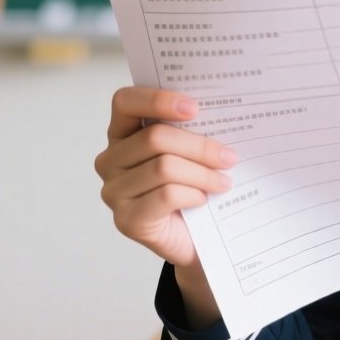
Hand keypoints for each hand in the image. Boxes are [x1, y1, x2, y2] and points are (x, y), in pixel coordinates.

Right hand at [94, 86, 237, 266]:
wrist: (194, 239)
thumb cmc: (191, 186)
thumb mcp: (190, 152)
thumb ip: (191, 129)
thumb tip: (220, 111)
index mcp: (122, 133)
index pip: (125, 102)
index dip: (157, 100)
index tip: (195, 108)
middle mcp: (110, 160)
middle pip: (154, 138)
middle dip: (199, 146)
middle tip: (229, 156)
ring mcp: (114, 192)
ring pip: (164, 168)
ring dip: (202, 174)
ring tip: (223, 181)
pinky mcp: (126, 220)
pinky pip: (166, 196)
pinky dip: (193, 195)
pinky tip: (203, 199)